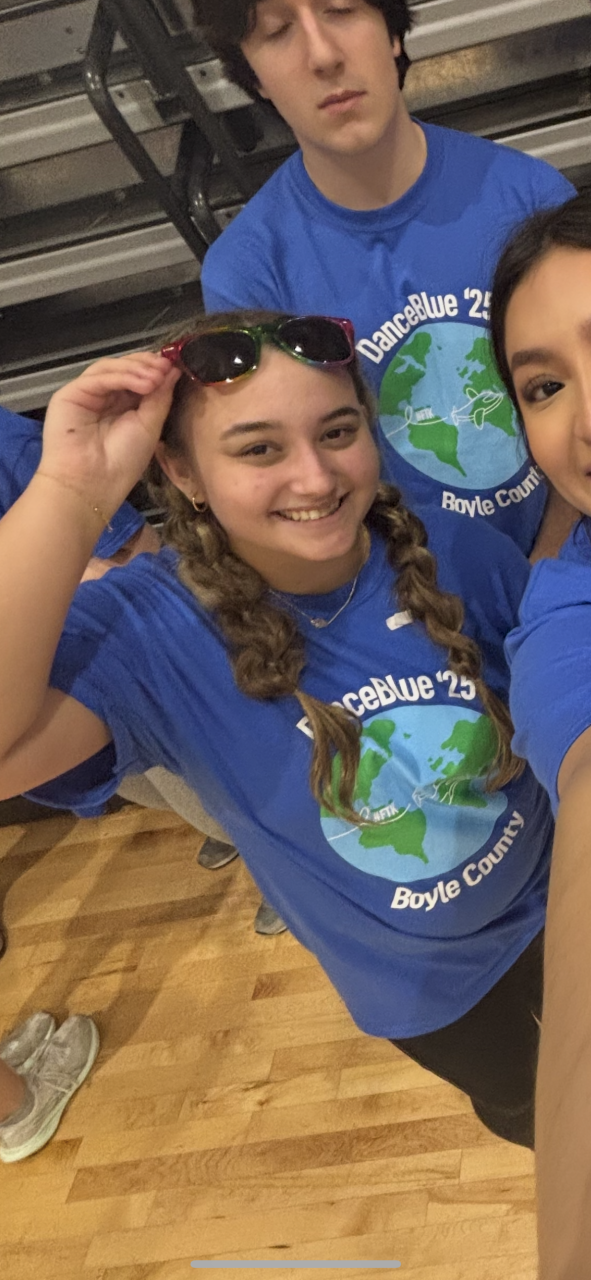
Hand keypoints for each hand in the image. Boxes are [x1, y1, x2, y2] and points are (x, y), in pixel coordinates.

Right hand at [39, 353, 179, 519]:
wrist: (91, 483)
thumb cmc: (123, 461)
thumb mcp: (150, 426)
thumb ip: (160, 397)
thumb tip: (173, 370)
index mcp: (123, 407)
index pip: (137, 377)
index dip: (155, 369)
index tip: (174, 366)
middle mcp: (104, 398)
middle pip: (124, 368)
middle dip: (147, 365)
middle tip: (166, 367)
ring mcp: (87, 394)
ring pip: (110, 368)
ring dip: (136, 369)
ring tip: (156, 377)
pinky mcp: (71, 394)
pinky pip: (98, 377)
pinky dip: (121, 376)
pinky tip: (143, 383)